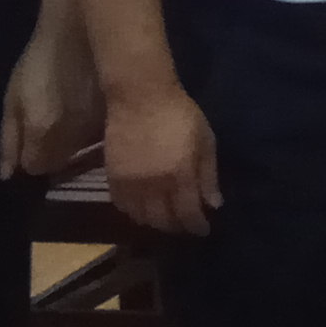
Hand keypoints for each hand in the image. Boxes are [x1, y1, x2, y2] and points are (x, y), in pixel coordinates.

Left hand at [0, 23, 98, 178]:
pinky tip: (92, 111)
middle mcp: (75, 138)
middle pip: (61, 163)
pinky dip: (97, 132)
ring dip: (77, 142)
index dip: (32, 153)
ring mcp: (101, 129)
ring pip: (85, 154)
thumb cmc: (42, 57)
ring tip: (73, 113)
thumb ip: (9, 138)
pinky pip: (104, 140)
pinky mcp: (121, 117)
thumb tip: (6, 175)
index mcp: (43, 131)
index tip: (33, 136)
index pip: (35, 167)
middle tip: (52, 122)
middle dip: (54, 150)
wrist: (83, 27)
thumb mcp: (13, 96)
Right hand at [104, 86, 219, 236]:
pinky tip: (143, 209)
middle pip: (163, 220)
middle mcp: (153, 185)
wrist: (140, 96)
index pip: (188, 213)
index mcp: (179, 175)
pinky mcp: (112, 176)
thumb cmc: (179, 114)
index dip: (196, 226)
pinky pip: (121, 205)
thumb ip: (208, 175)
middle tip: (185, 225)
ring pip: (140, 217)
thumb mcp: (205, 140)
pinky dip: (133, 212)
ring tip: (165, 219)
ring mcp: (130, 182)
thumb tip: (214, 205)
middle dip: (176, 227)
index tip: (203, 230)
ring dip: (155, 222)